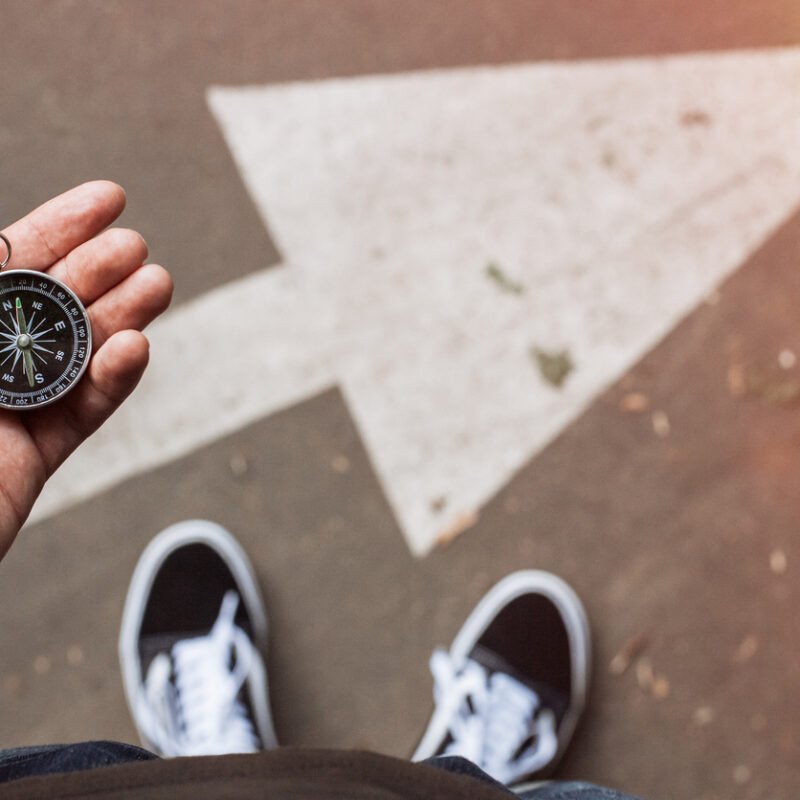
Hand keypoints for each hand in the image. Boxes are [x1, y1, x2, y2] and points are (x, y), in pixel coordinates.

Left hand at [0, 181, 172, 559]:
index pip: (8, 262)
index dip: (58, 224)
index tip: (108, 198)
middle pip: (51, 301)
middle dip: (98, 266)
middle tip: (137, 247)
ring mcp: (8, 406)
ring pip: (78, 351)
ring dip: (123, 316)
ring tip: (159, 284)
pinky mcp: (36, 454)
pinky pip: (84, 409)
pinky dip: (115, 379)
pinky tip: (135, 349)